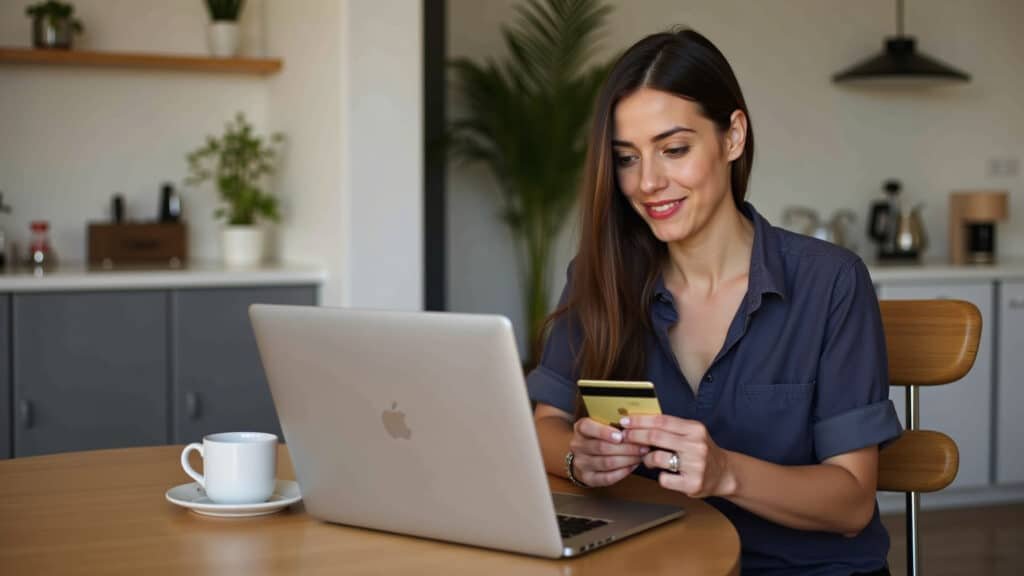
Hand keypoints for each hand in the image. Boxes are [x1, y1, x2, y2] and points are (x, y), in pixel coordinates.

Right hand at [569, 417, 649, 486]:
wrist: (584, 455)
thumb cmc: (598, 437)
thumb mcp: (600, 424)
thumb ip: (613, 423)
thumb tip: (635, 424)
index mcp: (580, 428)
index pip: (588, 427)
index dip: (604, 432)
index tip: (621, 435)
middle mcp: (578, 446)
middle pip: (602, 447)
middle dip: (626, 447)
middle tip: (642, 446)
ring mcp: (581, 463)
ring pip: (607, 463)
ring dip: (627, 460)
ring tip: (641, 456)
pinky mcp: (588, 478)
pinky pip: (607, 477)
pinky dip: (622, 472)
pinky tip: (633, 466)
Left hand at [621, 414, 735, 497]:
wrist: (725, 474)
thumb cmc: (702, 452)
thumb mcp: (692, 433)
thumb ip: (670, 428)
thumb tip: (639, 422)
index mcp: (695, 429)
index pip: (662, 420)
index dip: (640, 420)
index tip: (625, 421)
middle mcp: (697, 445)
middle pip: (656, 437)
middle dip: (635, 436)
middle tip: (624, 437)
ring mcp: (696, 465)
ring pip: (657, 457)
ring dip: (646, 459)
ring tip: (648, 459)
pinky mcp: (693, 483)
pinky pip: (664, 479)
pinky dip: (660, 476)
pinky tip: (665, 474)